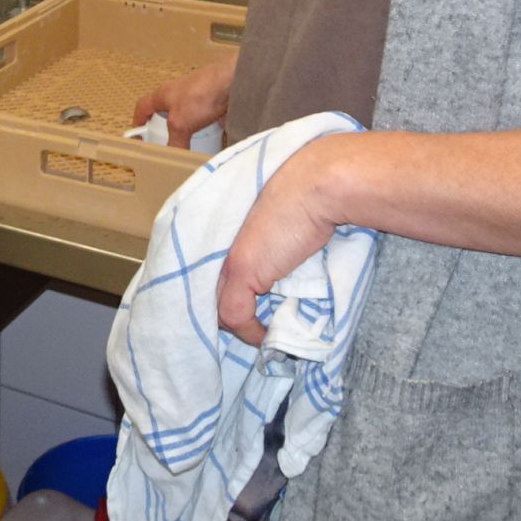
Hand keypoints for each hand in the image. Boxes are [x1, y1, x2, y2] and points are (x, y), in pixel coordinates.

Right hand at [133, 55, 236, 147]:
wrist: (233, 82)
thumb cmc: (200, 96)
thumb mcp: (180, 123)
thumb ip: (175, 142)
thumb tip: (174, 157)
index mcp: (163, 94)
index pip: (143, 106)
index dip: (138, 120)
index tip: (138, 134)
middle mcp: (178, 94)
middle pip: (165, 113)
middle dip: (164, 128)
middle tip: (164, 145)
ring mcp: (196, 97)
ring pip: (185, 117)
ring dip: (185, 131)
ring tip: (186, 147)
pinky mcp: (213, 103)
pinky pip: (204, 120)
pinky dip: (203, 131)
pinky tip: (207, 142)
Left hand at [216, 137, 347, 345]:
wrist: (316, 185)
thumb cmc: (304, 195)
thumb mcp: (274, 221)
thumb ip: (262, 241)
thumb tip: (272, 266)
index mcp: (215, 223)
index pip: (203, 268)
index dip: (219, 288)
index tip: (242, 302)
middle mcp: (213, 241)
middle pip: (204, 290)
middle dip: (223, 309)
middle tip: (248, 322)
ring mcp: (225, 257)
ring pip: (217, 307)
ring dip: (239, 323)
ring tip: (258, 328)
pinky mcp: (240, 272)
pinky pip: (235, 316)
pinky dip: (251, 332)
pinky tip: (266, 334)